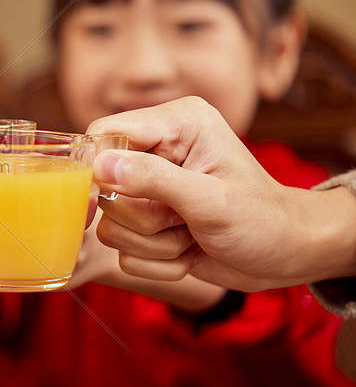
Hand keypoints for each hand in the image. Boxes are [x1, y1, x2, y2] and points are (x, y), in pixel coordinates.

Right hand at [86, 96, 355, 290]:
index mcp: (176, 125)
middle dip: (145, 218)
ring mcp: (147, 191)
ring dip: (155, 244)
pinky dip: (158, 261)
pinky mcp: (144, 224)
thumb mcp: (211, 199)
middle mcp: (156, 152)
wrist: (287, 256)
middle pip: (104, 188)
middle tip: (184, 220)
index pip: (106, 133)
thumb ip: (154, 178)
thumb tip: (101, 165)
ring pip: (110, 226)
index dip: (101, 167)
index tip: (121, 196)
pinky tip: (189, 249)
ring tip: (191, 235)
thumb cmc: (263, 220)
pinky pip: (123, 252)